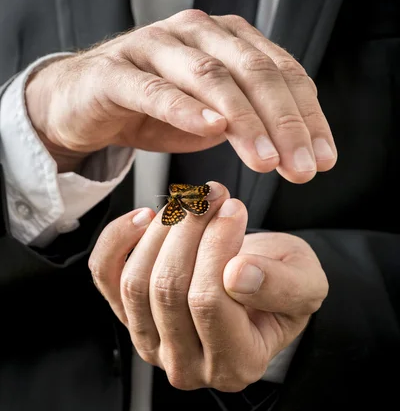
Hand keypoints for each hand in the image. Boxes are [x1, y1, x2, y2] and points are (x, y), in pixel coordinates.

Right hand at [26, 10, 335, 179]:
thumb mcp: (214, 115)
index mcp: (228, 37)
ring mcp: (154, 44)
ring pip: (210, 76)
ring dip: (243, 119)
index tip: (324, 159)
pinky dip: (186, 108)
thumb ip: (252, 120)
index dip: (307, 116)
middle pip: (253, 70)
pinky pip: (154, 88)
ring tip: (266, 159)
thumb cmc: (155, 108)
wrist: (84, 102)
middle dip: (284, 121)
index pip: (282, 71)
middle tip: (302, 166)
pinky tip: (212, 129)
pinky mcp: (116, 70)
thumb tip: (301, 148)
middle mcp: (197, 31)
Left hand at [88, 182, 327, 391]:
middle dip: (190, 228)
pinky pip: (104, 275)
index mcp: (235, 363)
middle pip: (167, 289)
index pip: (209, 301)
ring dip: (162, 228)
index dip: (218, 245)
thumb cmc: (281, 283)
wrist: (259, 282)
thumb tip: (238, 275)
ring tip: (191, 201)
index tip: (235, 208)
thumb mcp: (305, 283)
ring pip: (135, 281)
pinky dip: (118, 239)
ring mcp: (151, 339)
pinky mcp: (128, 313)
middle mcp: (186, 362)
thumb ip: (281, 286)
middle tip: (213, 195)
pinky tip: (147, 217)